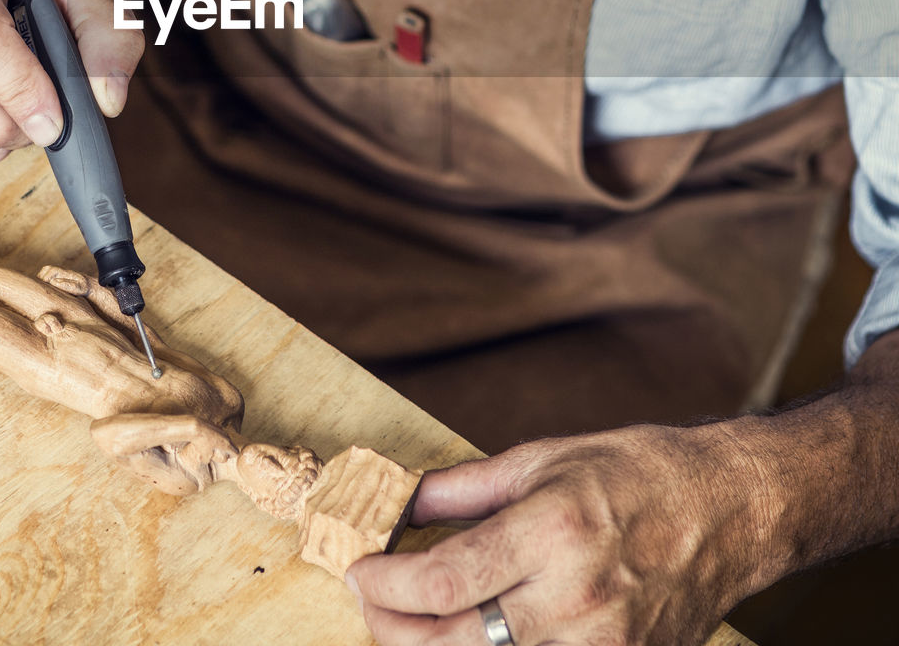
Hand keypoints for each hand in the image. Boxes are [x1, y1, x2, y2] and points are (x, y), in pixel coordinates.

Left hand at [348, 424, 762, 645]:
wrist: (728, 510)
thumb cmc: (634, 473)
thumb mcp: (540, 460)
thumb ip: (461, 489)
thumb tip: (399, 502)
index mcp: (552, 531)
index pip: (445, 580)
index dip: (387, 585)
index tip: (357, 572)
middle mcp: (577, 598)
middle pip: (456, 641)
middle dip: (394, 627)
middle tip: (370, 602)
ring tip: (410, 625)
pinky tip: (467, 642)